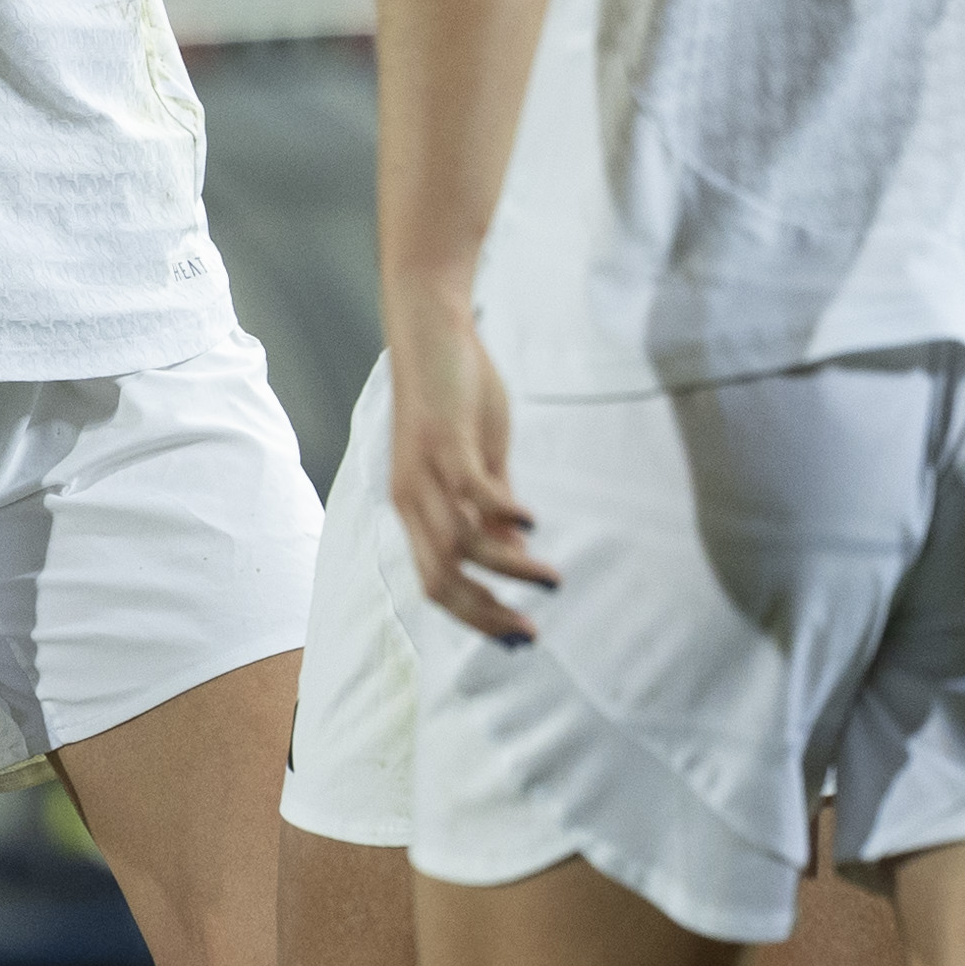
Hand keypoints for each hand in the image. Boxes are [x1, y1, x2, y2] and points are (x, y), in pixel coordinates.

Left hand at [385, 301, 556, 641]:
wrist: (428, 330)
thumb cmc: (454, 395)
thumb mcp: (477, 461)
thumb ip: (490, 507)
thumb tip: (515, 552)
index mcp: (416, 509)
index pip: (437, 584)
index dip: (474, 617)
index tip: (518, 635)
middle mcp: (412, 499)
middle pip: (441, 580)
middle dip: (485, 614)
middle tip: (530, 633)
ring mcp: (425, 472)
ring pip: (459, 545)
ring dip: (509, 571)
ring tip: (552, 579)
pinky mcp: (444, 441)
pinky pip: (472, 492)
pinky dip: (503, 516)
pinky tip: (535, 525)